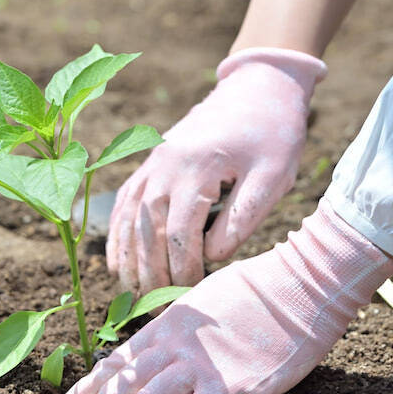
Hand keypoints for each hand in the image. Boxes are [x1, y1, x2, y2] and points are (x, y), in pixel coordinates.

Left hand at [62, 199, 392, 393]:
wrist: (303, 285)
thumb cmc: (259, 290)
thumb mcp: (205, 300)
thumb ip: (180, 332)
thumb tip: (165, 359)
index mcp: (170, 323)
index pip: (121, 359)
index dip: (93, 384)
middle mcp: (179, 345)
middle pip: (128, 381)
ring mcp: (205, 366)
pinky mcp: (234, 385)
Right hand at [106, 47, 326, 292]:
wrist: (258, 86)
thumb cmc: (273, 133)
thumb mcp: (274, 176)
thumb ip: (244, 216)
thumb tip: (212, 257)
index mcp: (197, 166)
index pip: (180, 232)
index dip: (183, 269)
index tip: (192, 294)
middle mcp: (165, 164)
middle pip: (148, 230)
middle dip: (152, 273)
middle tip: (160, 308)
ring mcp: (152, 162)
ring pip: (130, 219)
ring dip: (129, 260)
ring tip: (135, 296)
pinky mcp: (149, 162)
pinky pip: (124, 203)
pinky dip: (118, 236)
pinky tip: (118, 264)